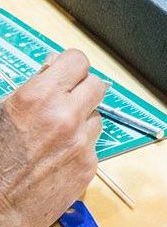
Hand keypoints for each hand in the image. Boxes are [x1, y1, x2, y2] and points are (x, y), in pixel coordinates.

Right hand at [0, 50, 105, 226]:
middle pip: (96, 85)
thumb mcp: (3, 112)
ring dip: (82, 121)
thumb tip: (54, 66)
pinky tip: (57, 159)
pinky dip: (80, 148)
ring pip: (96, 116)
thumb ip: (34, 87)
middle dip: (82, 92)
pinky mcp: (88, 165)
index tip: (67, 75)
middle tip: (66, 104)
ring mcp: (79, 142)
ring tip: (56, 137)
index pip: (77, 61)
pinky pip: (94, 144)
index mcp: (37, 98)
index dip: (71, 68)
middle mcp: (63, 116)